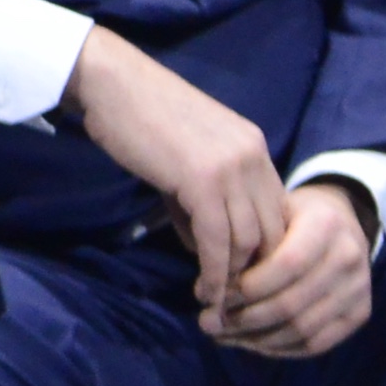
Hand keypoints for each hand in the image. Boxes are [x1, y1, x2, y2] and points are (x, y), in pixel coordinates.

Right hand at [63, 25, 287, 314]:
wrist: (108, 81)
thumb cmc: (137, 115)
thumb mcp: (184, 158)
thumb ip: (202, 200)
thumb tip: (205, 249)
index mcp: (253, 148)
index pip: (276, 212)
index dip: (263, 252)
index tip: (242, 279)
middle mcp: (253, 157)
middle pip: (271, 232)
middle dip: (254, 273)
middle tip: (232, 302)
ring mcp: (231, 168)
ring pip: (248, 242)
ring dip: (233, 280)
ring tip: (214, 304)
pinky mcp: (203, 180)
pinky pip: (218, 240)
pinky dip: (213, 272)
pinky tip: (203, 290)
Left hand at [214, 180, 377, 358]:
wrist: (339, 221)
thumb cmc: (290, 216)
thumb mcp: (269, 213)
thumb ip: (247, 245)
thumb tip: (209, 292)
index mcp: (326, 225)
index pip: (286, 265)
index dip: (246, 286)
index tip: (209, 294)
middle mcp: (350, 258)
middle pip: (292, 303)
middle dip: (244, 318)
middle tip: (207, 323)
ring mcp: (360, 289)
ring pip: (303, 329)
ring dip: (256, 339)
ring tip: (223, 336)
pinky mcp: (361, 313)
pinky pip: (318, 343)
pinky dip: (280, 348)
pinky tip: (251, 343)